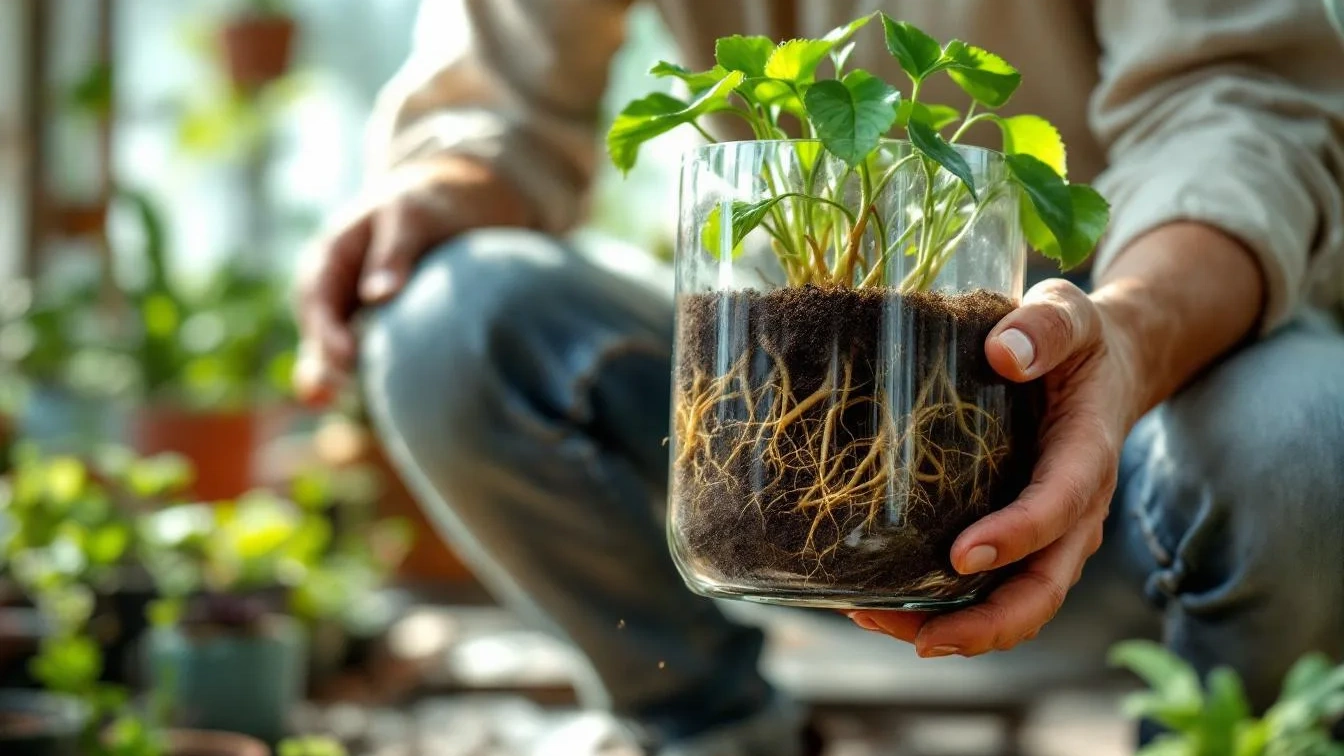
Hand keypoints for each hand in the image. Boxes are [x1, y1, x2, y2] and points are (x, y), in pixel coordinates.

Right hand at [293, 155, 534, 404]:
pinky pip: (371, 360)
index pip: (316, 299)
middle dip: (326, 366)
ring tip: (358, 406)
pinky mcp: (384, 331)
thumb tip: (378, 294)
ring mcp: (357, 313)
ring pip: (341, 355)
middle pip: (321, 335)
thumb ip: (395, 251)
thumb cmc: (431, 203)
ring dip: (346, 381)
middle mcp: (337, 290)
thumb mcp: (412, 214)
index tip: (345, 357)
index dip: (325, 331)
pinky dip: (374, 381)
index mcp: (331, 257)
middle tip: (337, 394)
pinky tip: (391, 407)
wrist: (460, 203)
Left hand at [848, 278, 1143, 656]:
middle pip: (1043, 587)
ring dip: (957, 627)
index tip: (962, 553)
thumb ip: (1045, 326)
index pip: (1058, 508)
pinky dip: (946, 605)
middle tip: (922, 639)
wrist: (1106, 364)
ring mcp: (1052, 532)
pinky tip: (885, 604)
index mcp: (1087, 455)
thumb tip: (1003, 352)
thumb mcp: (1071, 313)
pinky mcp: (1025, 537)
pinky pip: (995, 586)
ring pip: (1017, 601)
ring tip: (879, 623)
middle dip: (987, 623)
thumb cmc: (1080, 341)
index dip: (1016, 537)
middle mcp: (1075, 509)